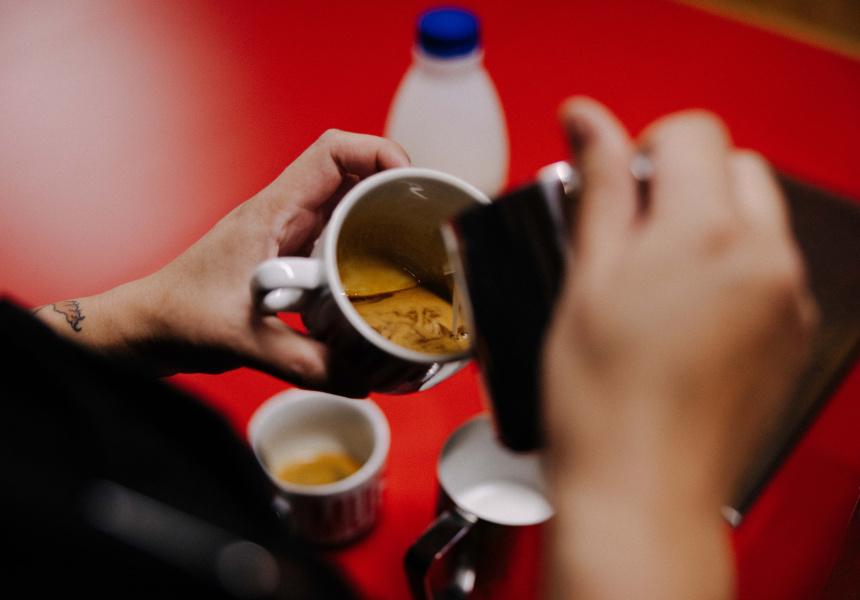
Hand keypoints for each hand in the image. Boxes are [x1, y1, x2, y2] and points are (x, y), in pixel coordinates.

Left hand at [31, 130, 409, 395]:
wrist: (148, 328)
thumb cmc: (179, 316)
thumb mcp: (245, 341)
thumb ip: (307, 363)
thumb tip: (366, 380)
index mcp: (273, 213)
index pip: (332, 153)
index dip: (377, 152)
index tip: (409, 180)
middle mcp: (285, 216)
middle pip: (352, 175)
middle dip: (394, 188)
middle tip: (426, 219)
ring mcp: (288, 237)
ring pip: (348, 207)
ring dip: (382, 218)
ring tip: (415, 246)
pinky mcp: (290, 261)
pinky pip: (338, 240)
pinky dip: (366, 250)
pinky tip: (381, 282)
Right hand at [541, 98, 817, 599]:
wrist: (642, 494)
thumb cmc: (602, 401)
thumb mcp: (586, 279)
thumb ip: (600, 187)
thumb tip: (588, 121)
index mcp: (708, 232)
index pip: (695, 132)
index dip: (646, 148)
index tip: (617, 185)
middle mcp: (765, 257)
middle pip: (737, 169)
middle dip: (684, 183)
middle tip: (631, 235)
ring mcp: (788, 299)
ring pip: (759, 219)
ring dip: (711, 226)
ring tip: (655, 284)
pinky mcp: (793, 337)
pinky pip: (772, 270)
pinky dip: (734, 271)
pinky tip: (684, 318)